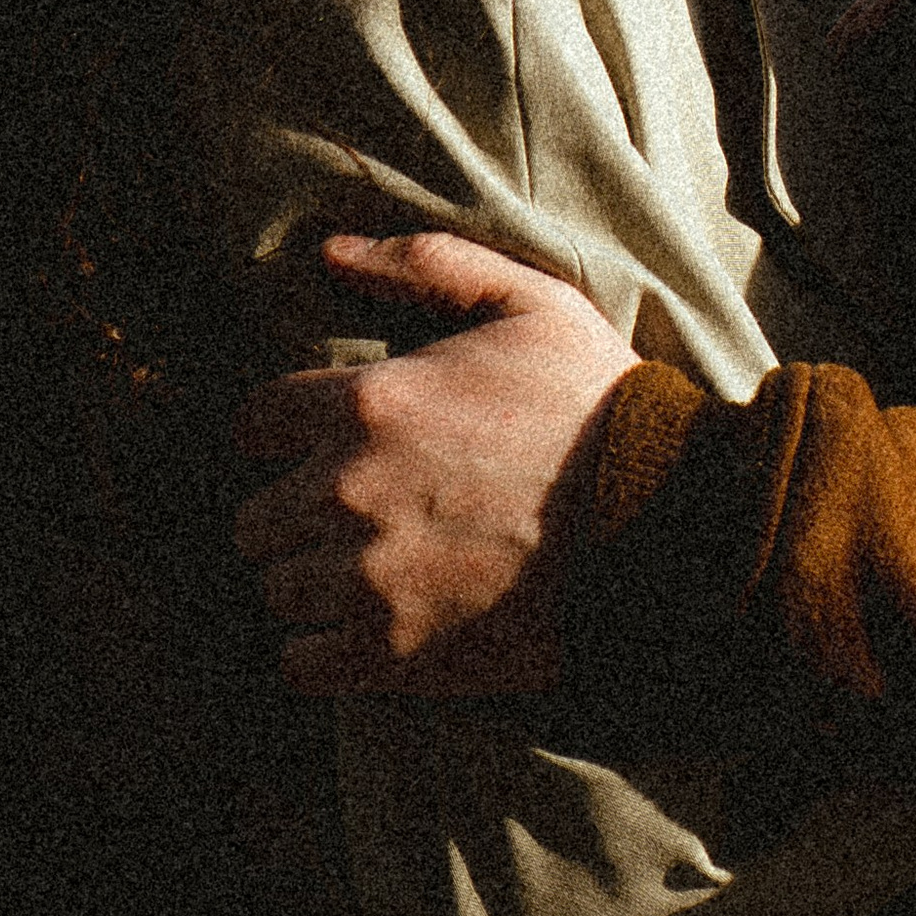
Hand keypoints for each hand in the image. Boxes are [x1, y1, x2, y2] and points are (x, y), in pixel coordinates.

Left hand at [230, 234, 636, 695]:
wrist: (661, 520)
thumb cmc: (596, 403)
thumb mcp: (529, 302)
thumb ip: (425, 265)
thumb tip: (330, 250)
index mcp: (368, 402)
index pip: (254, 423)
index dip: (279, 434)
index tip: (314, 447)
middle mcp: (347, 490)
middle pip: (253, 518)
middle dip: (293, 514)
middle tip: (352, 515)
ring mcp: (365, 578)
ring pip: (275, 590)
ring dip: (310, 583)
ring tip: (367, 572)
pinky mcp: (391, 652)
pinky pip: (300, 664)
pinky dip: (321, 652)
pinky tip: (368, 629)